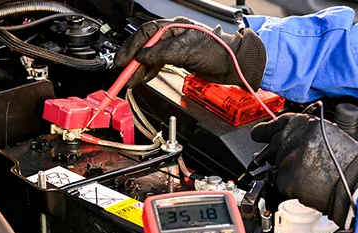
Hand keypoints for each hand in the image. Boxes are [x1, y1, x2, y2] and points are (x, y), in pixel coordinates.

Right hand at [114, 17, 267, 89]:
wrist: (234, 65)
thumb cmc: (219, 51)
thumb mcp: (187, 50)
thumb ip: (162, 53)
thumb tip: (141, 57)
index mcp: (173, 27)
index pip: (145, 34)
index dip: (131, 48)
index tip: (122, 62)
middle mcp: (172, 36)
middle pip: (144, 46)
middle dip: (132, 61)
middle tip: (124, 75)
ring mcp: (174, 48)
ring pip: (149, 57)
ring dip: (138, 70)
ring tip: (131, 81)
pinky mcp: (177, 60)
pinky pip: (156, 65)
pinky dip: (148, 72)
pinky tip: (143, 78)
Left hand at [250, 113, 357, 225]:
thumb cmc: (350, 161)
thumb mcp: (328, 134)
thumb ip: (305, 132)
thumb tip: (286, 136)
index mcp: (307, 124)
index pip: (278, 122)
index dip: (266, 129)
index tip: (257, 134)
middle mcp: (295, 138)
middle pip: (274, 145)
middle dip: (280, 155)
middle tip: (298, 164)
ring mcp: (289, 159)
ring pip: (277, 165)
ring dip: (287, 171)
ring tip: (310, 174)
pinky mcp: (287, 178)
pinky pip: (281, 182)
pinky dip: (290, 185)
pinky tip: (308, 184)